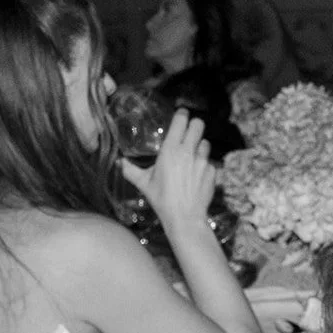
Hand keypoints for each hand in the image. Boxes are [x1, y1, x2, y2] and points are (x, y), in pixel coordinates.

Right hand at [120, 108, 215, 233]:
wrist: (185, 218)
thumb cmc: (162, 200)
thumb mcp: (144, 184)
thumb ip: (131, 171)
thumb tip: (120, 163)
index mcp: (171, 150)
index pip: (181, 120)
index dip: (182, 115)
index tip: (180, 115)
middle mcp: (189, 151)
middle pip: (198, 124)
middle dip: (194, 126)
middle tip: (188, 133)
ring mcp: (203, 161)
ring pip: (205, 143)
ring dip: (199, 147)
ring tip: (192, 157)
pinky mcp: (213, 171)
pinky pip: (210, 161)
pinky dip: (205, 165)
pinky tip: (198, 175)